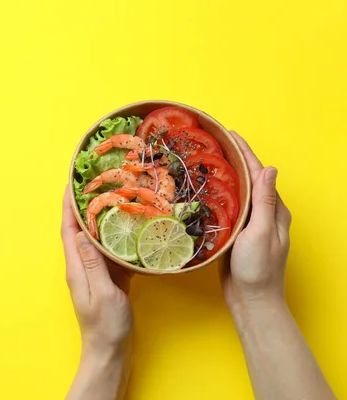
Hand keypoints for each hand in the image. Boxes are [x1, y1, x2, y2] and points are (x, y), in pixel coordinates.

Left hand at [61, 185, 132, 354]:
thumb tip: (82, 233)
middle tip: (95, 183)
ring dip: (101, 219)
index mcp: (77, 267)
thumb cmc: (105, 325)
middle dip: (83, 205)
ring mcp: (95, 273)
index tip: (71, 182)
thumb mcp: (102, 292)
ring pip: (96, 239)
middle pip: (80, 230)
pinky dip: (116, 238)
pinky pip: (110, 253)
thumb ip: (93, 262)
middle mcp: (82, 266)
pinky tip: (128, 229)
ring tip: (112, 198)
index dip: (68, 205)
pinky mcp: (108, 280)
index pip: (69, 229)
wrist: (110, 352)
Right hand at [220, 131, 291, 312]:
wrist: (251, 300)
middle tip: (212, 142)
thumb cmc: (259, 269)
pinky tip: (203, 191)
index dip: (244, 151)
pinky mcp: (236, 233)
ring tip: (204, 160)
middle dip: (233, 158)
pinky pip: (227, 207)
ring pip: (236, 192)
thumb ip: (266, 202)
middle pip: (247, 179)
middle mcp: (264, 213)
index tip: (229, 133)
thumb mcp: (262, 232)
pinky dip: (216, 194)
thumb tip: (270, 169)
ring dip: (223, 175)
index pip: (259, 173)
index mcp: (274, 210)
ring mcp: (250, 223)